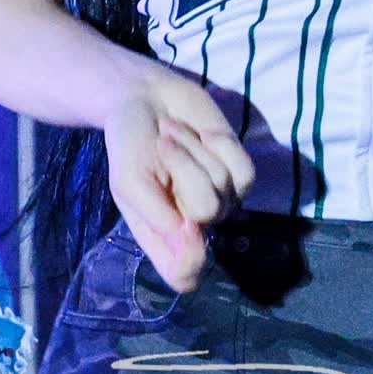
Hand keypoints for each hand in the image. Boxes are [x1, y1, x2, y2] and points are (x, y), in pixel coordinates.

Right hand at [102, 62, 255, 291]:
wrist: (146, 98)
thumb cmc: (131, 143)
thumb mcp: (129, 182)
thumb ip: (156, 216)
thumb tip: (192, 238)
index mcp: (163, 236)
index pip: (185, 276)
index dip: (191, 260)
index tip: (182, 223)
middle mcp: (195, 224)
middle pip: (208, 213)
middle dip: (183, 168)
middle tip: (161, 146)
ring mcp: (221, 198)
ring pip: (225, 186)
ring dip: (194, 151)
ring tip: (173, 135)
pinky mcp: (240, 171)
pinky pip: (243, 170)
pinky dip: (219, 145)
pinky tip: (201, 134)